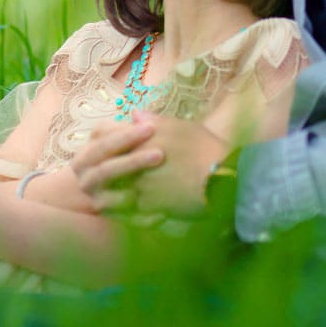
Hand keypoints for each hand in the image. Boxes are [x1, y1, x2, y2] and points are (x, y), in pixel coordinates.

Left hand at [73, 113, 227, 218]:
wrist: (225, 178)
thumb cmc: (208, 148)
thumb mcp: (180, 127)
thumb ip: (153, 121)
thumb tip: (133, 114)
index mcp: (139, 136)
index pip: (103, 134)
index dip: (102, 141)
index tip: (105, 147)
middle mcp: (133, 159)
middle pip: (102, 163)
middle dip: (100, 170)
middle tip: (100, 175)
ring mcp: (139, 183)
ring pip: (109, 190)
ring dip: (109, 193)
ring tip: (111, 197)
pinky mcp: (149, 205)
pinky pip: (127, 210)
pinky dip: (126, 212)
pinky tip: (129, 212)